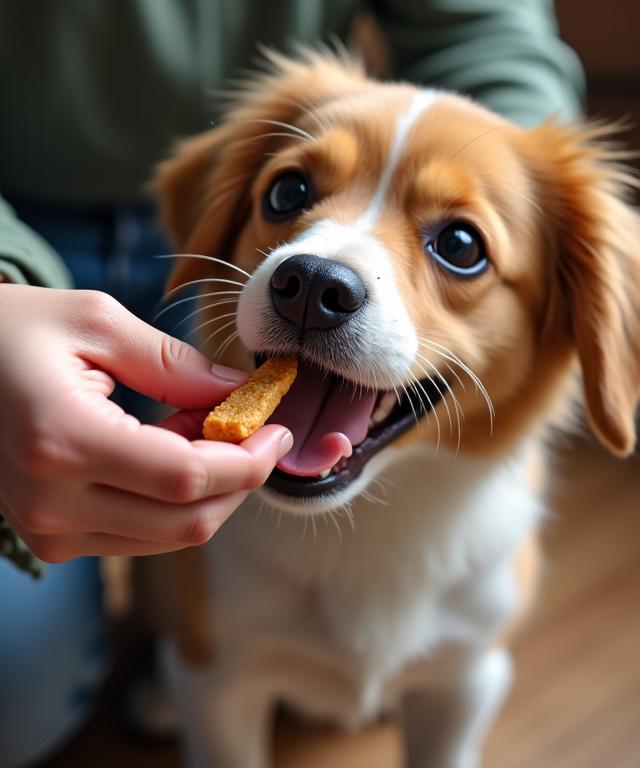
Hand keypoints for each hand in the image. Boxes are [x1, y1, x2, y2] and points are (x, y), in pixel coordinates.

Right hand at [0, 285, 292, 561]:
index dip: (248, 461)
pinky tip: (177, 448)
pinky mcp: (54, 538)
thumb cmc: (8, 330)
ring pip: (170, 535)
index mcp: (63, 441)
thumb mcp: (97, 324)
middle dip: (239, 479)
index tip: (279, 430)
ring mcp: (49, 530)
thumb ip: (177, 365)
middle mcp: (53, 503)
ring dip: (211, 490)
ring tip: (210, 428)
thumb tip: (242, 395)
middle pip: (187, 520)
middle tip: (257, 429)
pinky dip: (177, 500)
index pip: (185, 477)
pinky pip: (142, 533)